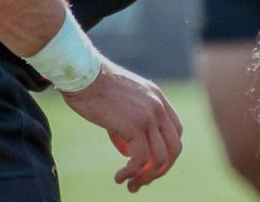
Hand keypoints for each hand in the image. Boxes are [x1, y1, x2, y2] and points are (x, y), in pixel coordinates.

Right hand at [62, 59, 183, 191]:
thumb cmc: (94, 87)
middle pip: (174, 148)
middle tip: (142, 182)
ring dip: (145, 177)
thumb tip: (129, 152)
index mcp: (158, 98)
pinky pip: (140, 159)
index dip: (167, 152)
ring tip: (130, 185)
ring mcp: (149, 116)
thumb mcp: (122, 103)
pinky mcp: (134, 125)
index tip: (150, 165)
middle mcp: (159, 107)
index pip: (175, 132)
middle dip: (161, 170)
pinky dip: (131, 173)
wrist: (84, 75)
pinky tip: (119, 177)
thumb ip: (130, 124)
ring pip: (159, 158)